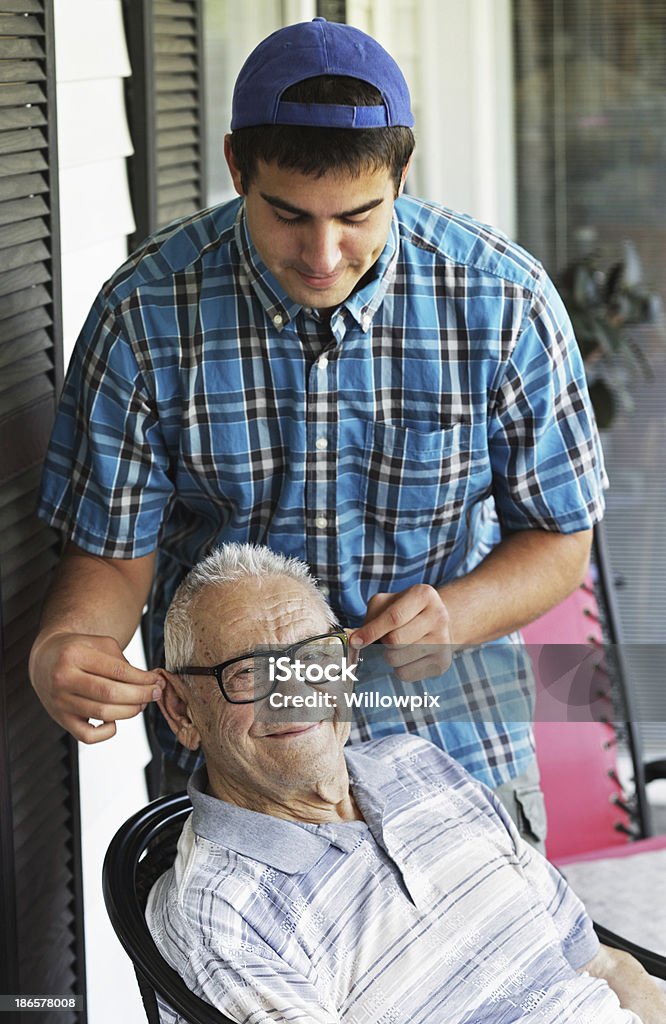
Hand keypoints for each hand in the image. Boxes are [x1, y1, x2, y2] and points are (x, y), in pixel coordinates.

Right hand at [28, 631, 163, 743]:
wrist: (45, 660)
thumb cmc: (78, 650)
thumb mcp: (99, 644)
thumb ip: (122, 662)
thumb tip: (148, 682)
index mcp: (74, 655)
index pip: (117, 671)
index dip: (142, 678)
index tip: (157, 681)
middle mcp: (64, 679)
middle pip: (110, 694)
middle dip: (140, 695)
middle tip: (155, 693)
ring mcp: (61, 702)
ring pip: (103, 713)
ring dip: (130, 711)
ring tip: (141, 703)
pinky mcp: (61, 719)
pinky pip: (87, 736)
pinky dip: (107, 732)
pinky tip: (115, 720)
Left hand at [349, 584, 452, 682]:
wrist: (434, 623)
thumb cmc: (403, 612)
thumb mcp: (386, 604)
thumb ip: (370, 619)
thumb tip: (353, 641)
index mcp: (423, 594)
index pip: (393, 617)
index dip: (371, 631)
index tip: (356, 642)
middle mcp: (439, 616)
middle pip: (395, 641)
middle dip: (381, 643)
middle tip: (382, 640)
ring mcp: (444, 640)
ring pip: (398, 659)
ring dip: (388, 656)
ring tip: (395, 648)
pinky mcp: (443, 662)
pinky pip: (406, 674)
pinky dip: (397, 669)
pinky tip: (405, 658)